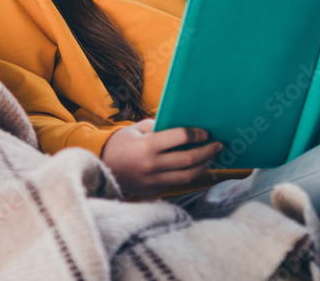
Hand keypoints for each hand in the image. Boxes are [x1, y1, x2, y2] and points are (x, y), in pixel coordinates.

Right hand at [100, 119, 221, 198]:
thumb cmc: (120, 143)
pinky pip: (176, 183)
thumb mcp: (136, 129)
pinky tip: (197, 167)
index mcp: (147, 146)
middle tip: (218, 144)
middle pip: (188, 160)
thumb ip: (158, 127)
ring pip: (187, 176)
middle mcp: (151, 166)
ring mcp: (152, 181)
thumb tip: (183, 127)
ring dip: (203, 166)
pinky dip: (189, 175)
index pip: (179, 138)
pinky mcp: (152, 191)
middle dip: (207, 151)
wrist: (100, 167)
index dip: (196, 134)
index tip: (206, 132)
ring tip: (211, 157)